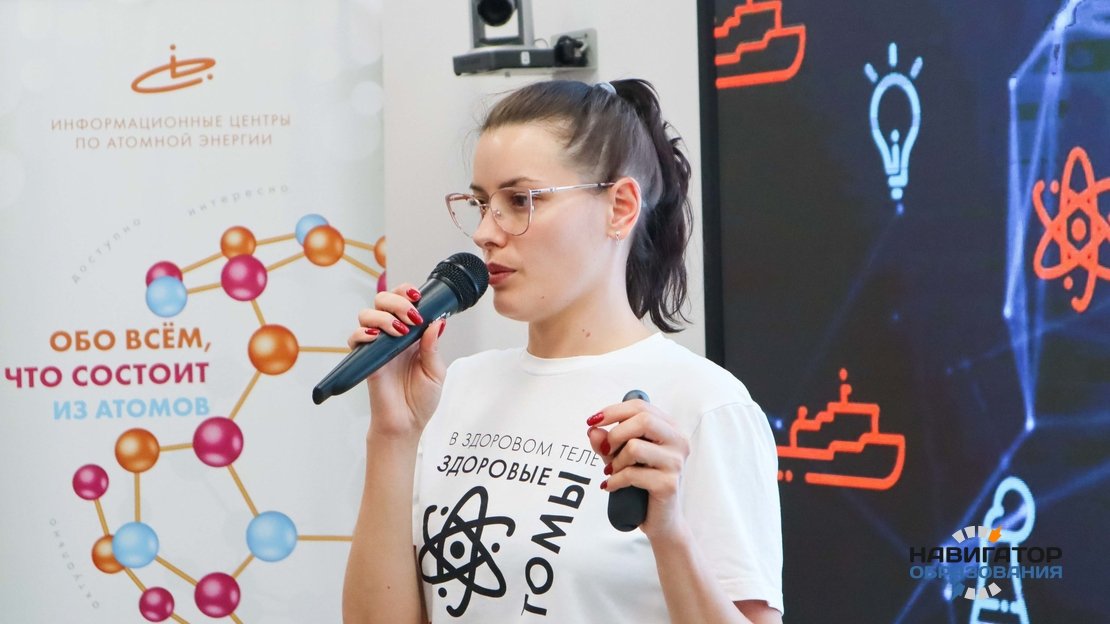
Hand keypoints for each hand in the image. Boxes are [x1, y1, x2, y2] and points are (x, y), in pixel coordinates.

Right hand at [347, 283, 446, 439]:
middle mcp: (393, 335)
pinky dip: (363, 333)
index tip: (418, 297)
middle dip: (396, 301)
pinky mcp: (365, 359)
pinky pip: (355, 338)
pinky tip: (376, 338)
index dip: (407, 293)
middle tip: (410, 317)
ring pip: (367, 314)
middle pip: (383, 301)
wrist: (406, 423)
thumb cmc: (421, 399)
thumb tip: (437, 322)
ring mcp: (377, 345)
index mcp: (412, 334)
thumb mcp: (435, 372)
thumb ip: (433, 347)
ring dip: (383, 316)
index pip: (405, 301)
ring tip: (398, 331)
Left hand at [586, 399, 690, 539]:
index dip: (613, 411)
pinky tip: (611, 486)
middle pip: (643, 420)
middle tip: (604, 450)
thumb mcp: (620, 458)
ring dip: (616, 461)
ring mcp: (676, 463)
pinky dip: (615, 480)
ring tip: (613, 472)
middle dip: (615, 434)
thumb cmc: (642, 484)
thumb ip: (607, 443)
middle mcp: (678, 441)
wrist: (661, 520)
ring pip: (635, 447)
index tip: (592, 421)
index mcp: (670, 428)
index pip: (641, 406)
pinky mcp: (668, 484)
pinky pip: (632, 474)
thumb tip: (593, 430)